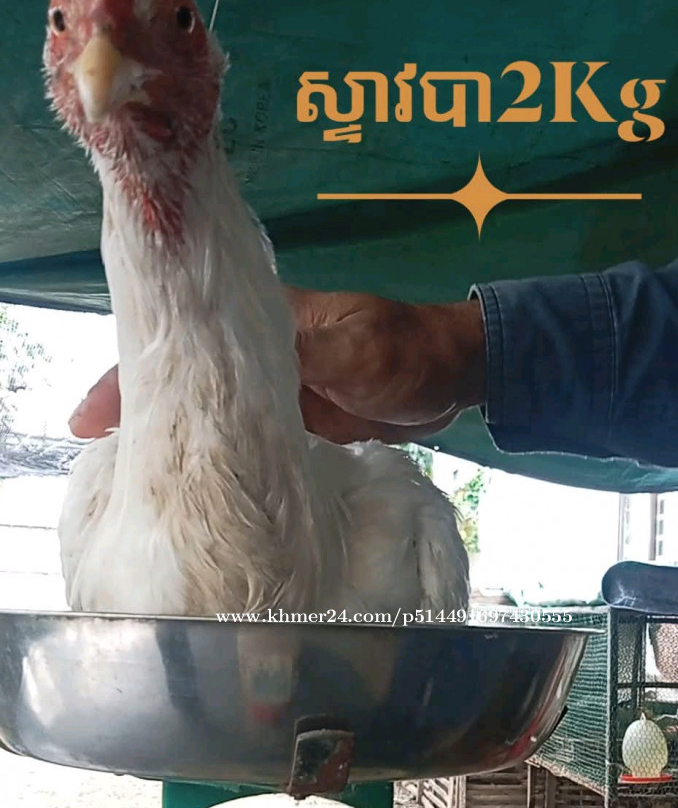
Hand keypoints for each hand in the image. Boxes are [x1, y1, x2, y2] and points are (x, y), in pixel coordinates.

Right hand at [68, 289, 485, 442]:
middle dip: (139, 409)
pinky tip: (194, 485)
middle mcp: (258, 356)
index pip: (184, 339)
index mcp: (264, 322)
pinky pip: (242, 442)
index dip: (135, 372)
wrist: (453, 377)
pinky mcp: (295, 426)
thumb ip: (297, 357)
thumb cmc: (406, 352)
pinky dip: (216, 459)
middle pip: (185, 378)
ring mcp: (274, 394)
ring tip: (130, 474)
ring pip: (209, 413)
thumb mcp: (353, 351)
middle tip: (93, 447)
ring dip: (174, 437)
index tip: (93, 414)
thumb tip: (238, 373)